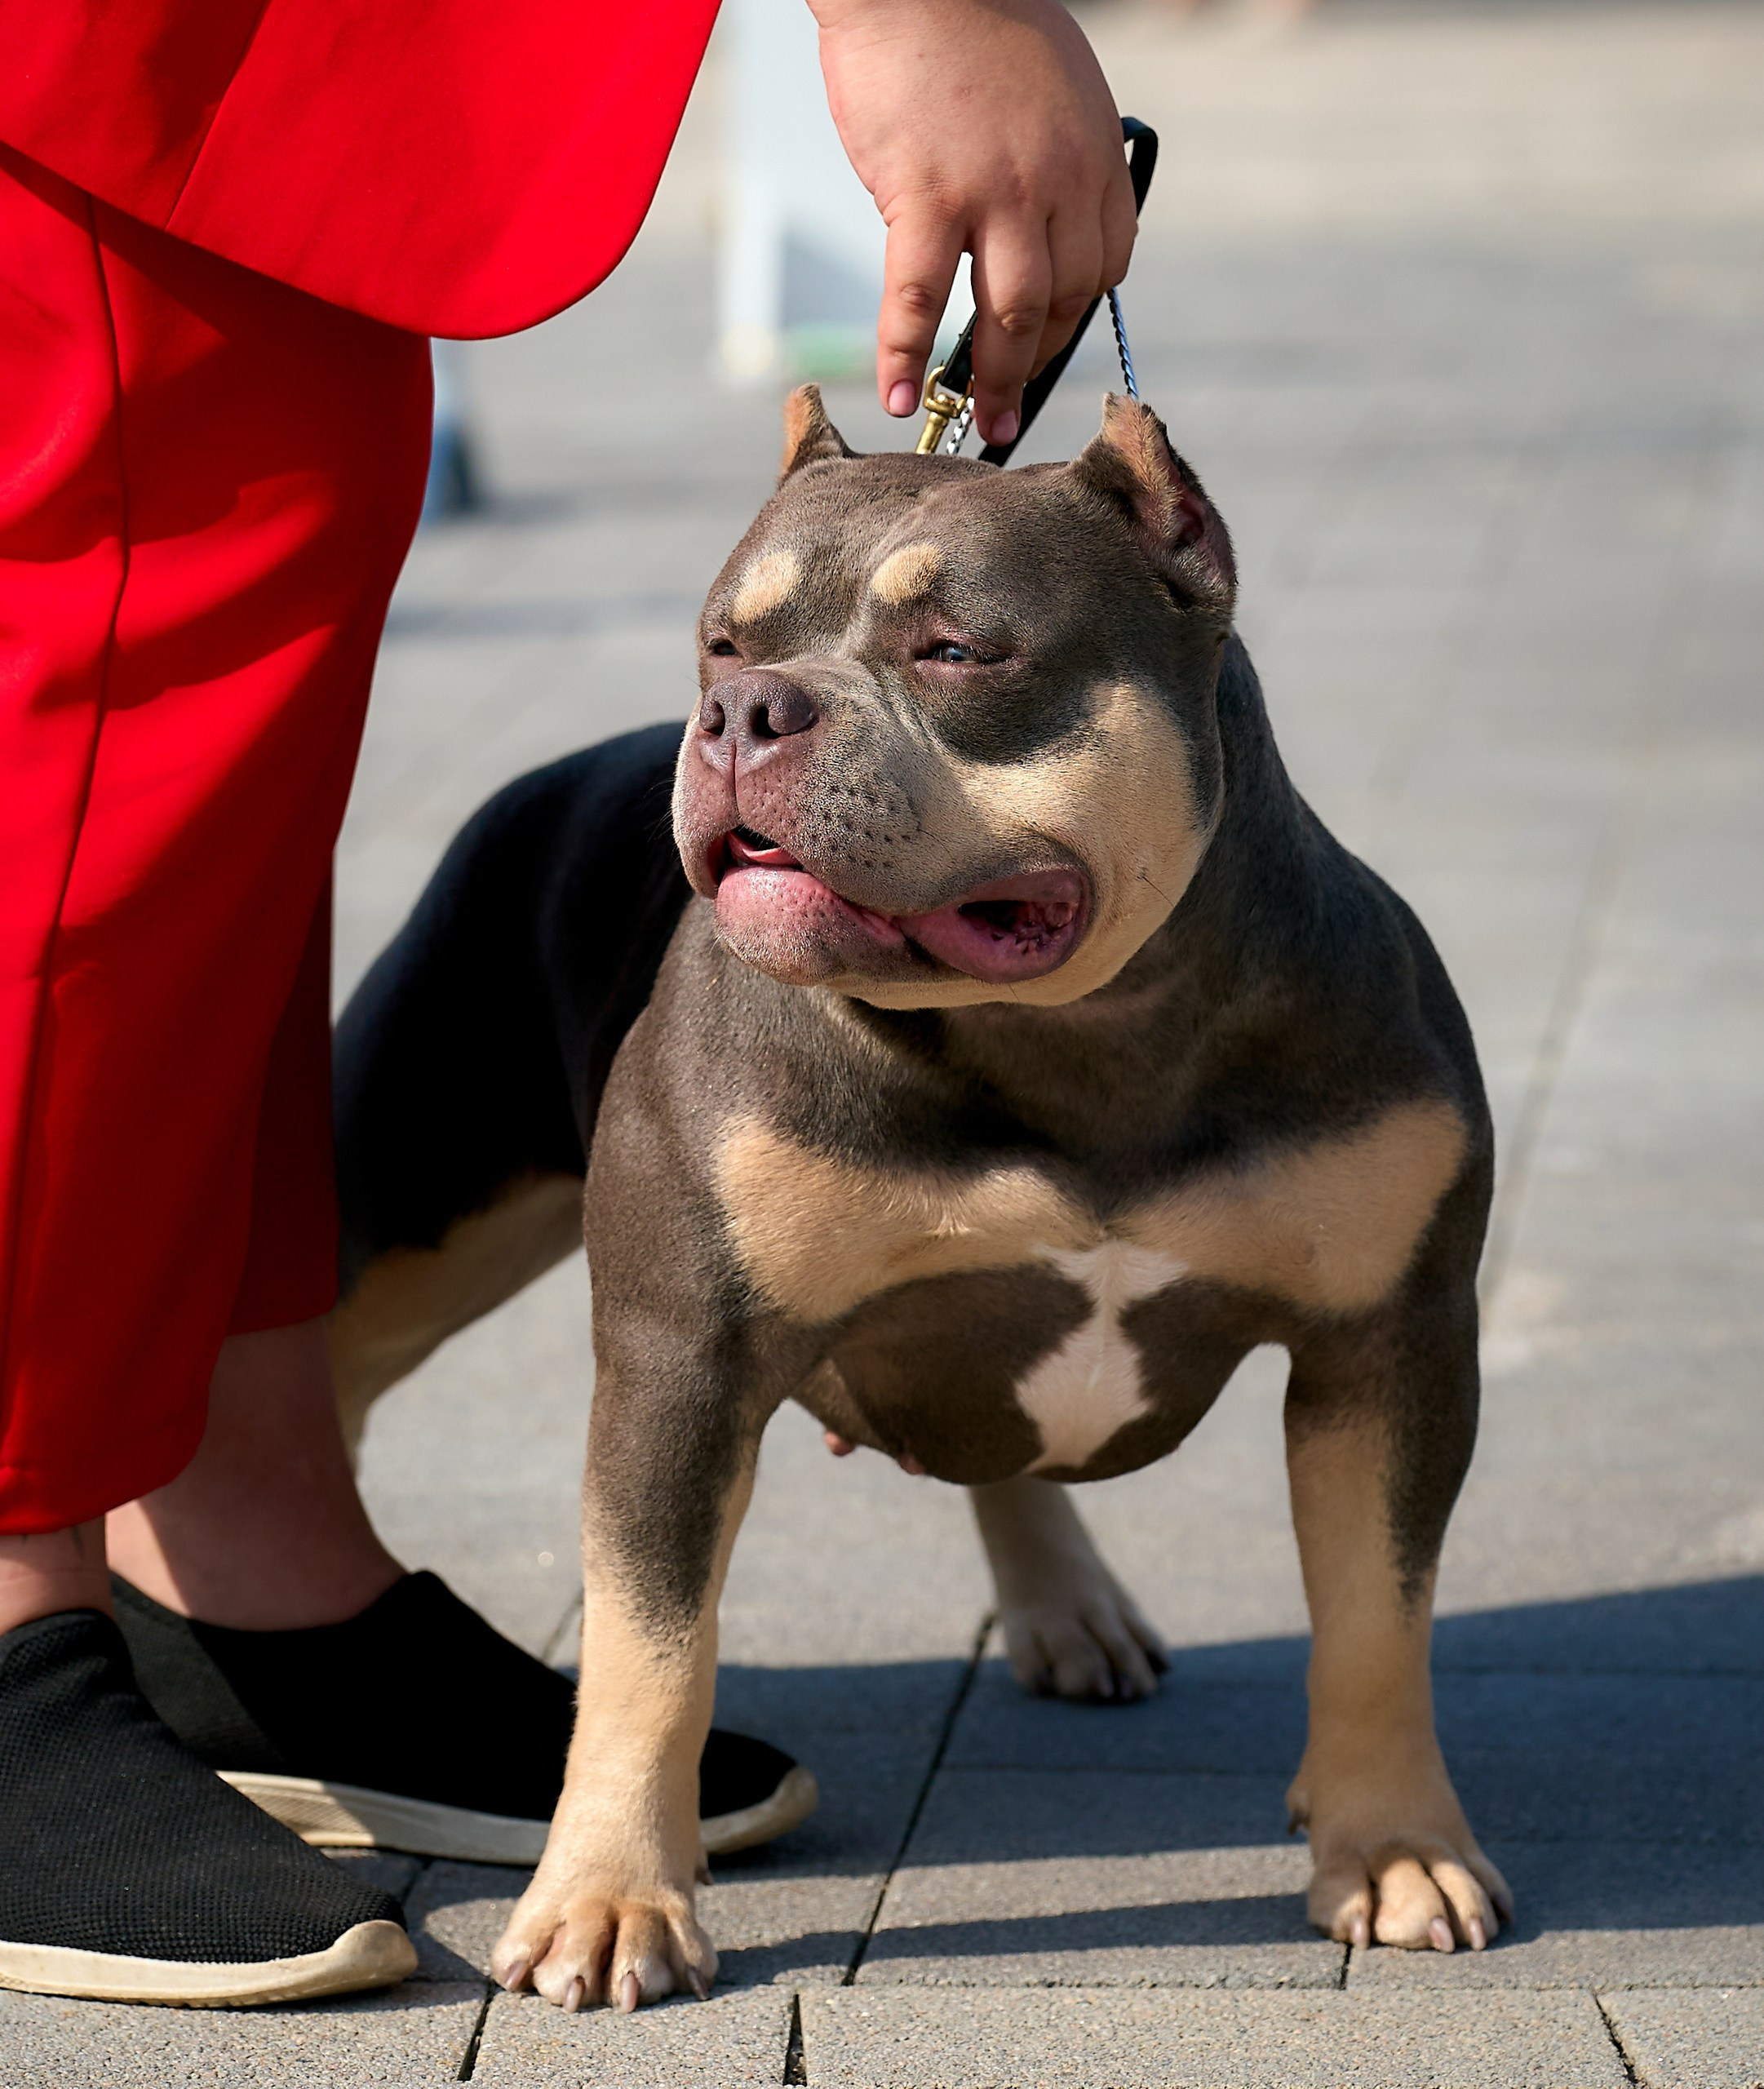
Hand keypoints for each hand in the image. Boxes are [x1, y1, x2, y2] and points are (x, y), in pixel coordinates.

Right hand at [812, 0, 1135, 445]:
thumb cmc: (971, 19)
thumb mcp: (1052, 84)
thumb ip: (1054, 156)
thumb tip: (1030, 219)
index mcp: (1093, 154)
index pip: (1104, 264)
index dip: (1076, 314)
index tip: (1048, 340)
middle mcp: (1057, 180)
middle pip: (1063, 301)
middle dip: (1037, 362)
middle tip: (1011, 407)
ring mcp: (994, 192)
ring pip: (1008, 315)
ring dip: (994, 380)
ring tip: (978, 422)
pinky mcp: (926, 197)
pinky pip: (919, 300)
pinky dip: (905, 356)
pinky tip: (900, 397)